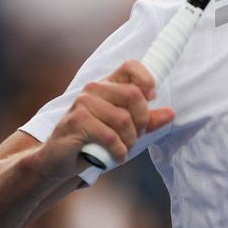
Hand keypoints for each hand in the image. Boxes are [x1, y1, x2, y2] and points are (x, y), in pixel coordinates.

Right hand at [31, 60, 175, 180]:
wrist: (56, 161)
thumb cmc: (92, 142)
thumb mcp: (124, 130)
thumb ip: (147, 120)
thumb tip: (171, 113)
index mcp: (106, 85)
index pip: (130, 66)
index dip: (147, 80)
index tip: (152, 98)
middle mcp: (94, 90)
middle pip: (134, 95)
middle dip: (142, 121)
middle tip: (136, 137)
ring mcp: (83, 104)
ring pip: (124, 119)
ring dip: (130, 140)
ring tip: (124, 149)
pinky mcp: (77, 122)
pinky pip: (110, 136)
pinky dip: (118, 151)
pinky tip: (116, 157)